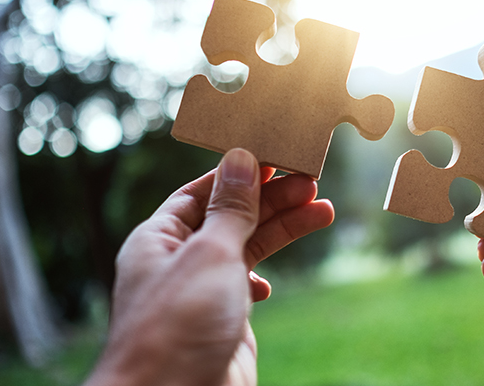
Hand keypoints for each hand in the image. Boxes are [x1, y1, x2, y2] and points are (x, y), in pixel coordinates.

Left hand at [85, 148, 333, 385]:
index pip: (201, 192)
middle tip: (312, 181)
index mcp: (159, 238)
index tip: (276, 158)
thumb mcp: (210, 253)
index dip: (239, 174)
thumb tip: (242, 159)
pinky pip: (246, 285)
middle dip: (273, 199)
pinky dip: (264, 277)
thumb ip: (231, 208)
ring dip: (283, 230)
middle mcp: (178, 261)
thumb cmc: (178, 325)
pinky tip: (273, 282)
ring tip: (323, 211)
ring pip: (247, 249)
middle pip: (231, 216)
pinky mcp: (223, 320)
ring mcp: (202, 292)